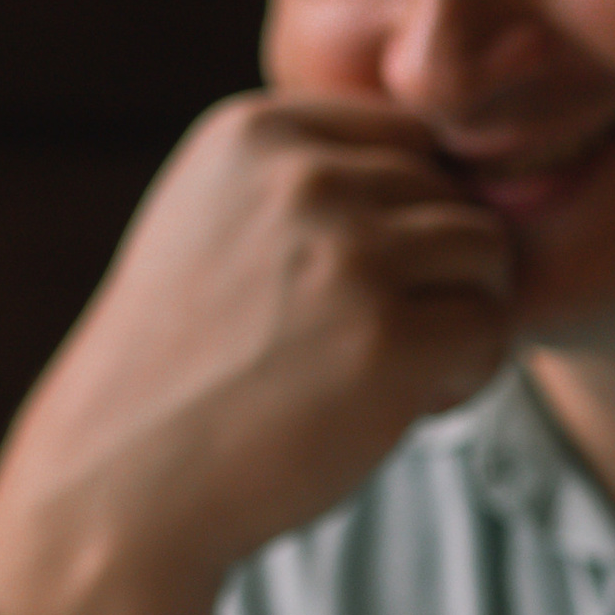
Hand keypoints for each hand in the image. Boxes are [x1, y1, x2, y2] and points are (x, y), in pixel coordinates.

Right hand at [0, 92, 515, 614]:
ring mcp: (347, 253)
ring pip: (488, 251)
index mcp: (255, 131)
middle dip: (435, 272)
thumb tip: (459, 160)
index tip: (356, 284)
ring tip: (395, 371)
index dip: (406, 216)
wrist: (122, 482)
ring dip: (464, 316)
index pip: (406, 135)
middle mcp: (302, 175)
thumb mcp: (216, 221)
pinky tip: (404, 407)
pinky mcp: (387, 338)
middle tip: (374, 344)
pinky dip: (467, 375)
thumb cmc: (187, 364)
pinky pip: (492, 328)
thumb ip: (309, 176)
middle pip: (453, 192)